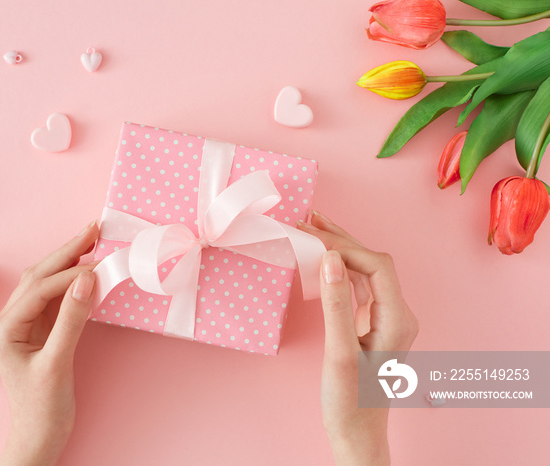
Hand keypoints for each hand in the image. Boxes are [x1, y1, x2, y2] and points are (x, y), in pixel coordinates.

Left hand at [0, 221, 98, 465]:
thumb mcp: (58, 362)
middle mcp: (9, 319)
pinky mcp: (37, 329)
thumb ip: (72, 319)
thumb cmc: (43, 407)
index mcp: (6, 326)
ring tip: (91, 240)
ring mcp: (23, 323)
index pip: (41, 288)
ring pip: (44, 281)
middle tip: (94, 229)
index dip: (72, 274)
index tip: (102, 265)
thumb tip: (88, 278)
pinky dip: (71, 281)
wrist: (38, 435)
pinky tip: (86, 271)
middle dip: (67, 251)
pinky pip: (54, 296)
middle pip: (39, 275)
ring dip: (68, 261)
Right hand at [297, 212, 417, 465]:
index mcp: (397, 319)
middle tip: (308, 219)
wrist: (356, 434)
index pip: (377, 266)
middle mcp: (396, 314)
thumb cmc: (350, 401)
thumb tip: (330, 259)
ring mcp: (385, 318)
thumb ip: (336, 304)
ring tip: (311, 229)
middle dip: (341, 240)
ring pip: (364, 271)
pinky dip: (338, 269)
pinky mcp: (371, 323)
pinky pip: (357, 286)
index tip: (314, 237)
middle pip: (372, 263)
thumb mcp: (340, 354)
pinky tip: (321, 260)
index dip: (346, 247)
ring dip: (339, 249)